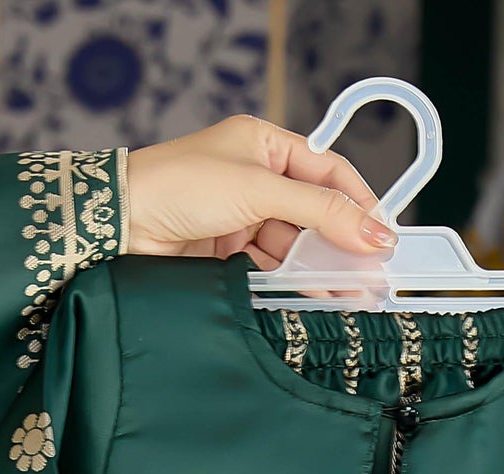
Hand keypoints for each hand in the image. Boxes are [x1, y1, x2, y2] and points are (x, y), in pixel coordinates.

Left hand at [125, 117, 394, 268]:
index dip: (359, 204)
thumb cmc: (177, 185)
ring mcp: (243, 218)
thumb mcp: (259, 189)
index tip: (383, 237)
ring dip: (318, 270)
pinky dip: (290, 284)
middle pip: (315, 215)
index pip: (328, 173)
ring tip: (346, 295)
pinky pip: (271, 269)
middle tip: (370, 276)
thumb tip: (373, 231)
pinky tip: (311, 298)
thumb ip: (320, 212)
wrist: (120, 223)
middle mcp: (256, 179)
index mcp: (265, 146)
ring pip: (295, 247)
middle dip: (341, 245)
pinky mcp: (228, 254)